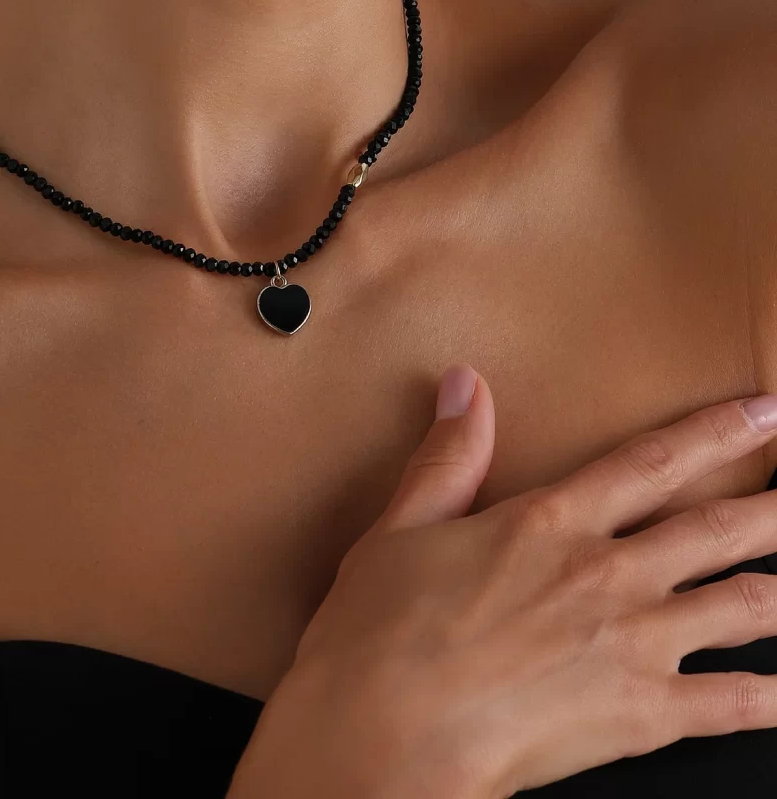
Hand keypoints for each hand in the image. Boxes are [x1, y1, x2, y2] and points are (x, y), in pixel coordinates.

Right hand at [228, 364, 776, 798]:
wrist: (383, 731)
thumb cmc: (380, 633)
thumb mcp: (402, 526)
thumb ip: (448, 456)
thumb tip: (465, 384)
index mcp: (551, 522)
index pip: (653, 462)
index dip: (716, 433)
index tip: (762, 412)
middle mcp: (606, 573)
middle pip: (717, 529)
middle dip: (775, 506)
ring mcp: (633, 644)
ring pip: (743, 605)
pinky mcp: (641, 716)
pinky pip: (733, 704)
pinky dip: (770, 697)